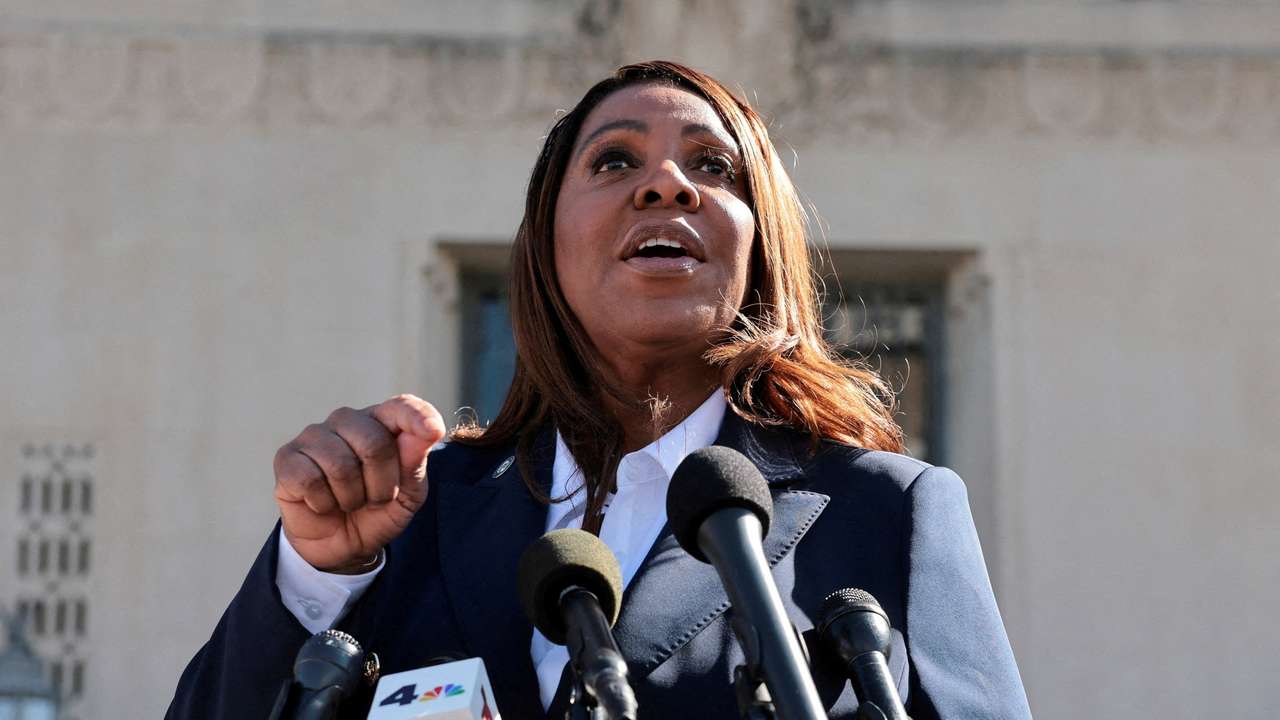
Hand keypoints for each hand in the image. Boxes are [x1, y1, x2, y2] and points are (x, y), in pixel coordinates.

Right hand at [273, 394, 445, 571]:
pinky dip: (323, 503)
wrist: (342, 545)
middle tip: (376, 498)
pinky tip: (323, 503)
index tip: (433, 431)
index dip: (417, 416)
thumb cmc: (378, 512)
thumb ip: (415, 462)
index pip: (402, 407)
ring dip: (352, 497)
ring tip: (350, 501)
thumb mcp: (408, 495)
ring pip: (341, 465)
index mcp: (382, 422)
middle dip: (382, 484)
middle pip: (373, 443)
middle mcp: (347, 420)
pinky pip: (310, 479)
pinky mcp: (287, 458)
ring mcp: (314, 436)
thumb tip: (427, 432)